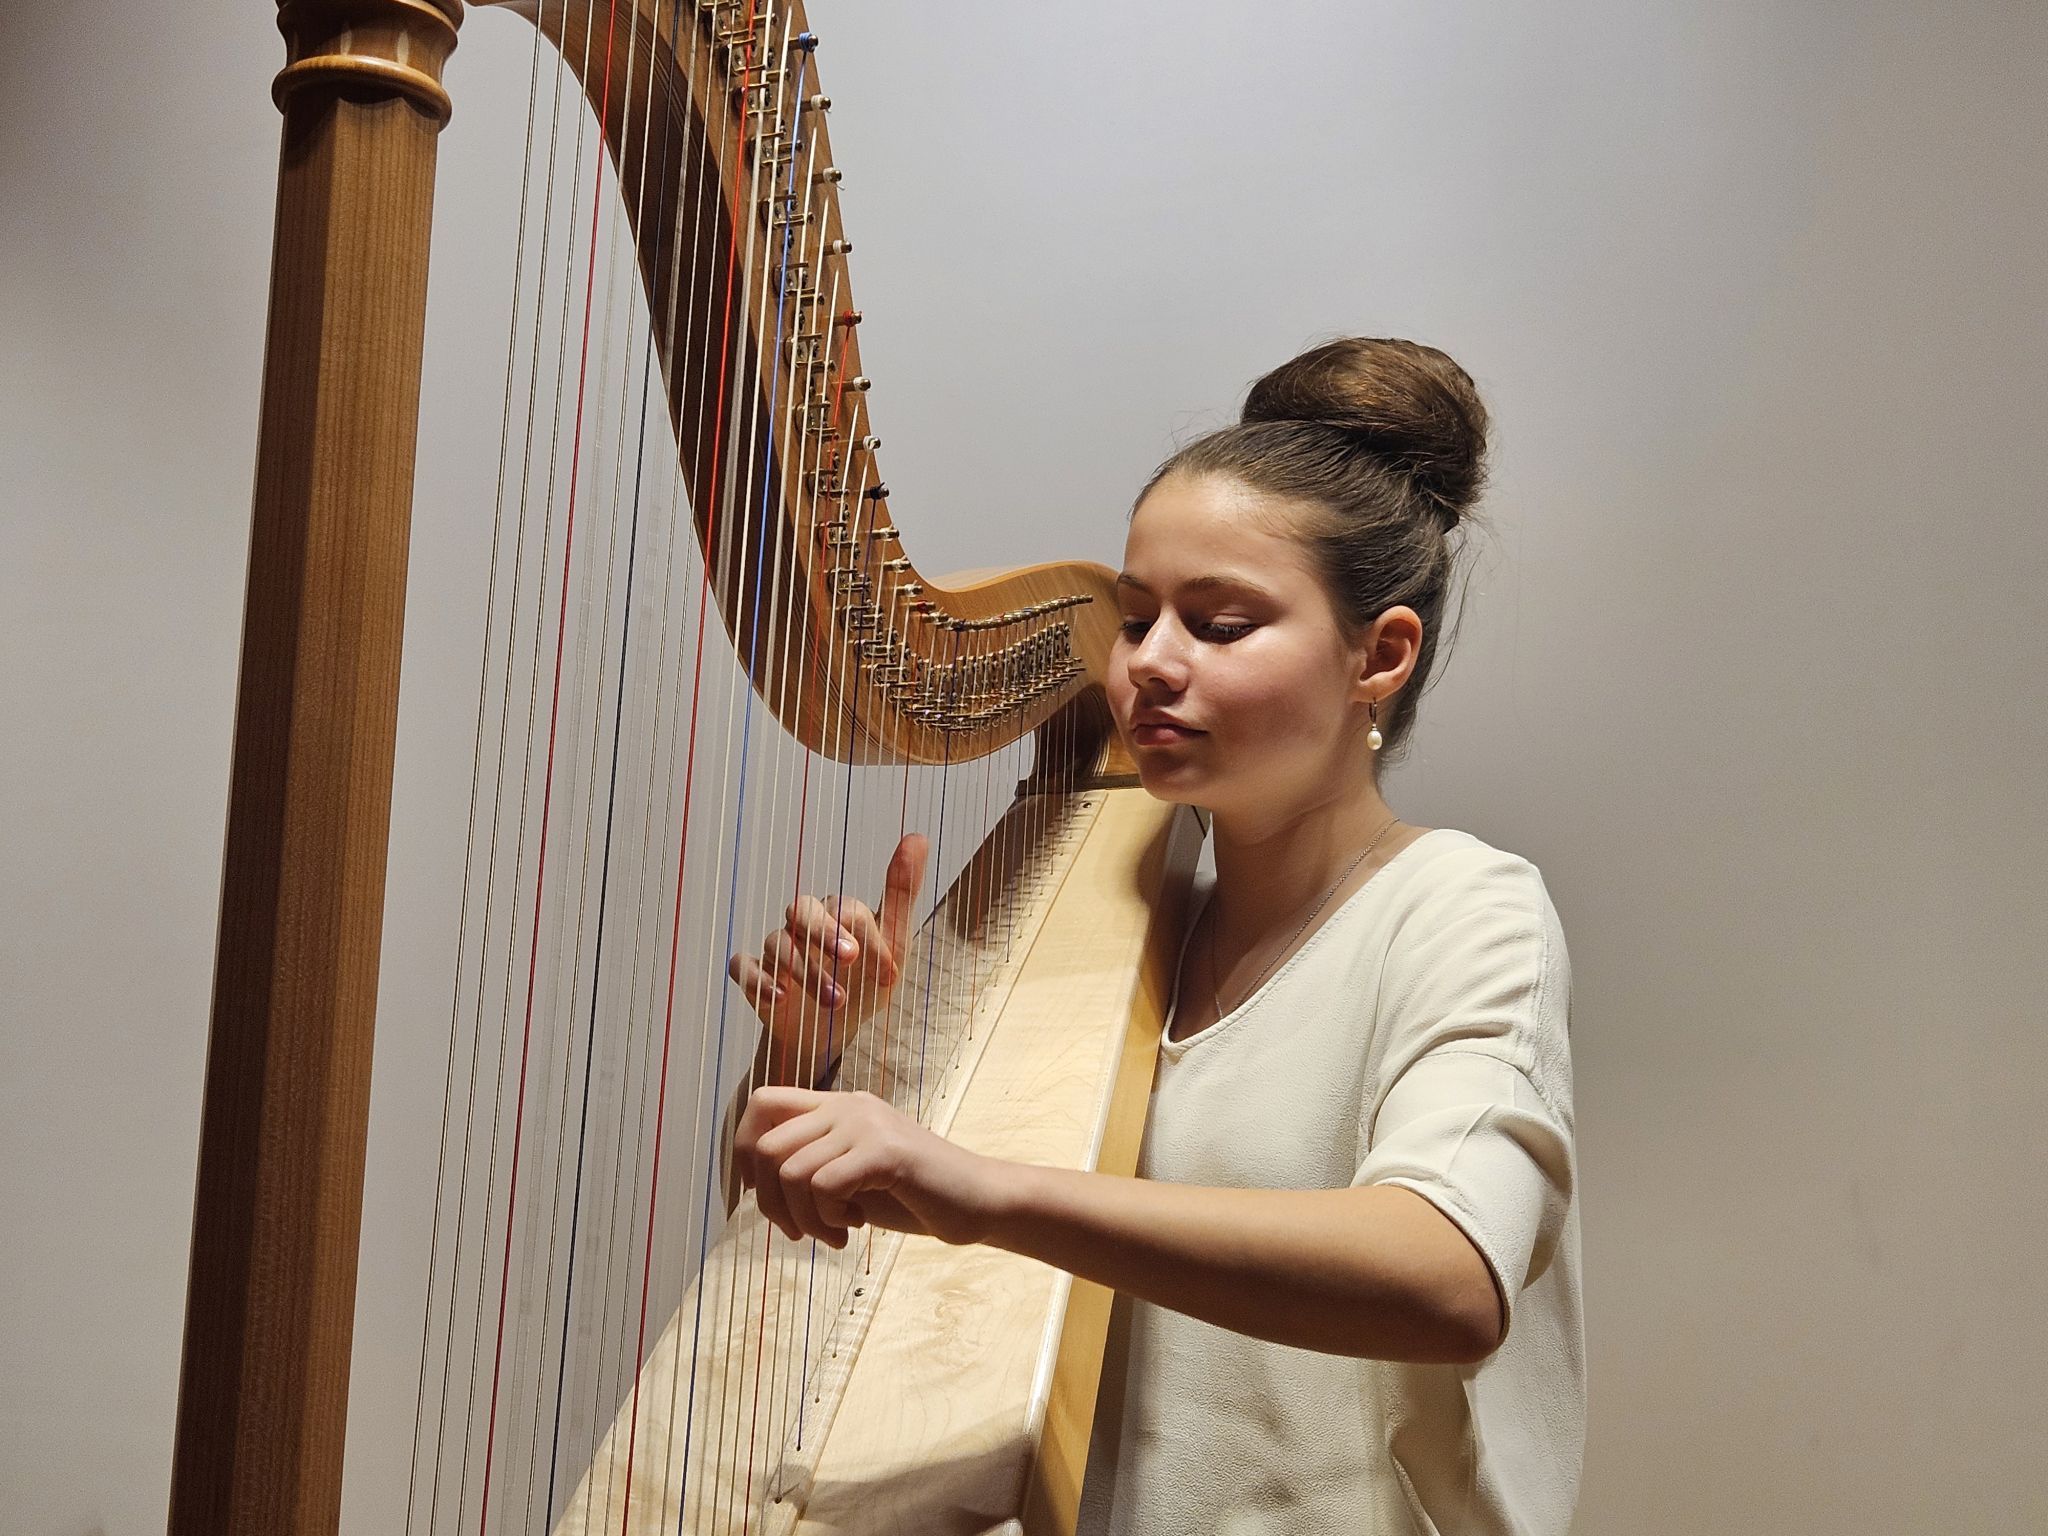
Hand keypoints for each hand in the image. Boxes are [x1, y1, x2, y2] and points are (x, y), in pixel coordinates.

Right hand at [728, 833, 928, 1085]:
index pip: (848, 911)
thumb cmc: (864, 984)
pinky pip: (743, 966)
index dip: (869, 939)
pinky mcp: (754, 976)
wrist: (832, 1038)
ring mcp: (776, 949)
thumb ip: (902, 894)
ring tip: (834, 1001)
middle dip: (825, 934)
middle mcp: (803, 925)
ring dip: (805, 970)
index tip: (889, 973)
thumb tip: (918, 835)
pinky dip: (757, 979)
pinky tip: (778, 996)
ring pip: (778, 942)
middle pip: (802, 910)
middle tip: (850, 959)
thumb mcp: (893, 946)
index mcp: (836, 913)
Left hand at [733, 1086, 1004, 1248]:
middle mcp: (848, 1105)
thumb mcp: (851, 1177)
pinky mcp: (885, 1151)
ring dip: (803, 1218)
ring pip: (788, 1171)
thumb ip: (810, 1169)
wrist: (980, 1203)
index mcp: (837, 1106)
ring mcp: (867, 1124)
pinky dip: (826, 1219)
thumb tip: (755, 1187)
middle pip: (764, 1144)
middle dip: (767, 1201)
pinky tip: (851, 1230)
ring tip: (833, 1234)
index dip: (742, 1152)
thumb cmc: (915, 1196)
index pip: (761, 1104)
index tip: (760, 1197)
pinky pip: (822, 1185)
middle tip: (798, 1231)